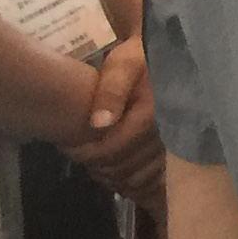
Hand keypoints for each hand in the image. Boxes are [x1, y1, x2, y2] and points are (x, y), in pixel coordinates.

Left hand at [64, 37, 163, 201]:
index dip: (85, 153)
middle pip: (125, 167)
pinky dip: (130, 180)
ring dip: (112, 176)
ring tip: (92, 163)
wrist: (166, 57)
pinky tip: (113, 172)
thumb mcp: (122, 66)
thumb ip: (111, 92)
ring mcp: (171, 146)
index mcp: (152, 116)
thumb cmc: (140, 59)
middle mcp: (166, 135)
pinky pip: (150, 178)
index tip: (65, 145)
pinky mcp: (172, 151)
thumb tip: (99, 124)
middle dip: (96, 165)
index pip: (113, 150)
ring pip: (138, 178)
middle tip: (75, 153)